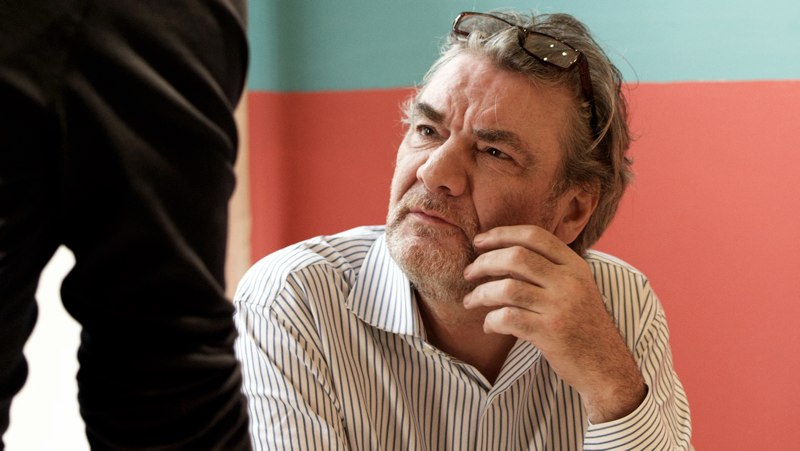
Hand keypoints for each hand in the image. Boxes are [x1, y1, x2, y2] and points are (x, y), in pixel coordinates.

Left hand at [462, 225, 645, 422]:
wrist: (606, 367)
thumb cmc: (583, 326)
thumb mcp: (578, 288)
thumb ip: (551, 269)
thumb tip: (505, 253)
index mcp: (575, 266)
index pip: (534, 236)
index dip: (502, 234)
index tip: (479, 242)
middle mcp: (569, 282)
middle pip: (516, 257)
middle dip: (484, 262)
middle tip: (469, 273)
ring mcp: (560, 307)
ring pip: (506, 288)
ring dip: (480, 294)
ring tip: (471, 301)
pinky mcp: (550, 333)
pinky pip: (507, 318)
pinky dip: (491, 321)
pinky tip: (489, 326)